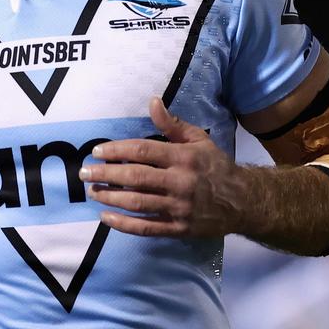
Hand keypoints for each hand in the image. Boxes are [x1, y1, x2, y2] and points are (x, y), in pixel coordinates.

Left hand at [81, 97, 247, 238]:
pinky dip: (124, 225)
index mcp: (184, 157)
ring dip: (111, 198)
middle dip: (106, 174)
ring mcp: (179, 207)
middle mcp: (181, 182)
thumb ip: (173, 124)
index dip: (117, 150)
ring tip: (93, 192)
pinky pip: (147, 227)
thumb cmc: (216, 166)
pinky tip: (106, 218)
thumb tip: (152, 101)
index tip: (97, 151)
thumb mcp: (199, 140)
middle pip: (136, 177)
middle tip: (85, 173)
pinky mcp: (179, 228)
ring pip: (138, 202)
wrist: (243, 202)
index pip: (144, 151)